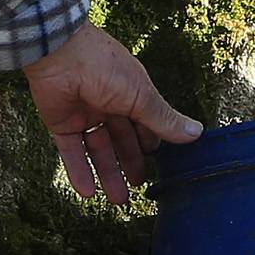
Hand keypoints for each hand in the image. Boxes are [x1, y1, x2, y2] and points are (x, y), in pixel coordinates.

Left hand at [22, 22, 203, 204]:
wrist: (58, 54)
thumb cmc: (104, 67)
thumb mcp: (141, 96)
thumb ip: (165, 120)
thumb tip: (196, 133)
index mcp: (131, 93)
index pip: (146, 123)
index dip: (152, 143)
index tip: (160, 164)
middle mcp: (109, 104)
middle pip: (122, 140)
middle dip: (130, 164)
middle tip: (138, 187)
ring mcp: (84, 114)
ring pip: (99, 150)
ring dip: (107, 174)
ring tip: (117, 200)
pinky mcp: (61, 123)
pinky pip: (72, 151)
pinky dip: (79, 172)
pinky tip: (87, 192)